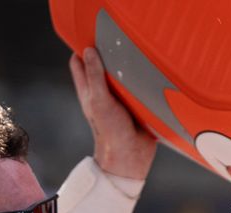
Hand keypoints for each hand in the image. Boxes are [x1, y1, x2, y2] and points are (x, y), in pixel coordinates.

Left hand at [68, 48, 156, 179]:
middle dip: (109, 54)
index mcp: (89, 89)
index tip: (94, 36)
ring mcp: (121, 98)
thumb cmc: (110, 131)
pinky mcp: (138, 106)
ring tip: (137, 56)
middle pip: (103, 65)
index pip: (79, 61)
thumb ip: (94, 76)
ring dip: (129, 68)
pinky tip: (150, 75)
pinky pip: (140, 89)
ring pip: (122, 76)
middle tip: (120, 42)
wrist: (132, 156)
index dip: (83, 47)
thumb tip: (89, 50)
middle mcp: (104, 91)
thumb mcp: (99, 101)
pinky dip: (143, 82)